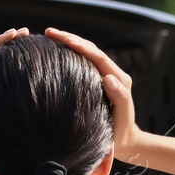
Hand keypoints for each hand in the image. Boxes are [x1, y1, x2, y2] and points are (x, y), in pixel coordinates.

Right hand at [44, 27, 143, 162]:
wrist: (125, 142)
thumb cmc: (121, 133)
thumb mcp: (122, 117)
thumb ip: (120, 97)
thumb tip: (109, 77)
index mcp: (119, 79)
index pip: (97, 56)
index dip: (80, 45)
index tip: (63, 39)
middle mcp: (112, 74)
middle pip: (91, 49)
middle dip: (70, 38)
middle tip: (49, 32)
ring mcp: (105, 77)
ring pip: (86, 54)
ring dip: (69, 43)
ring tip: (49, 37)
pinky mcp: (96, 82)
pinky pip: (83, 64)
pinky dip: (70, 55)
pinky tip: (55, 54)